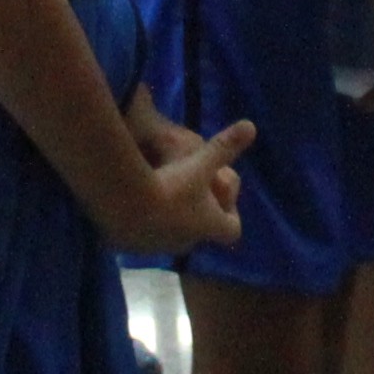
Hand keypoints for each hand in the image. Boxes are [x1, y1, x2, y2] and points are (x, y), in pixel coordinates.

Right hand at [112, 99, 254, 252]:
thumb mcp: (199, 161)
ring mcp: (157, 247)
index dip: (232, 214)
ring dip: (169, 219)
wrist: (122, 204)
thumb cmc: (170, 184)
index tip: (223, 196)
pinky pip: (142, 237)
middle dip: (198, 214)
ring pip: (170, 235)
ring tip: (157, 194)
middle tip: (189, 189)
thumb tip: (251, 126)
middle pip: (200, 233)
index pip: (232, 229)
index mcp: (208, 225)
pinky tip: (130, 204)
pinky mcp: (130, 247)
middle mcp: (186, 243)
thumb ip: (224, 146)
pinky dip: (141, 224)